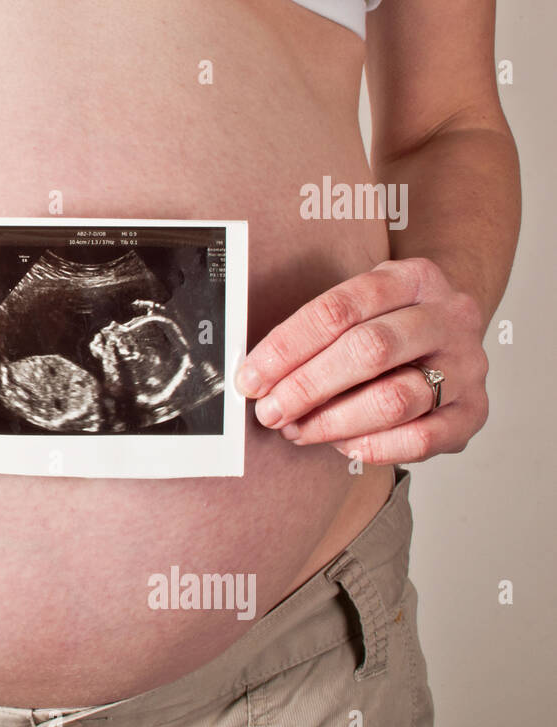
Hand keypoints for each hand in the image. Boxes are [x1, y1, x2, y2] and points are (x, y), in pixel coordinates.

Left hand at [235, 257, 488, 464]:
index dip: (287, 347)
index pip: (338, 309)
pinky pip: (420, 439)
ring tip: (298, 430)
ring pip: (394, 399)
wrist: (451, 335)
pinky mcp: (474, 412)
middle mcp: (448, 317)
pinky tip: (344, 445)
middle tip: (270, 411)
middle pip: (369, 350)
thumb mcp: (358, 307)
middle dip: (307, 386)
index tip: (251, 377)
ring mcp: (467, 365)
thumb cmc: (387, 324)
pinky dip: (373, 447)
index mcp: (413, 278)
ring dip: (333, 422)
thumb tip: (256, 376)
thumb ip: (314, 331)